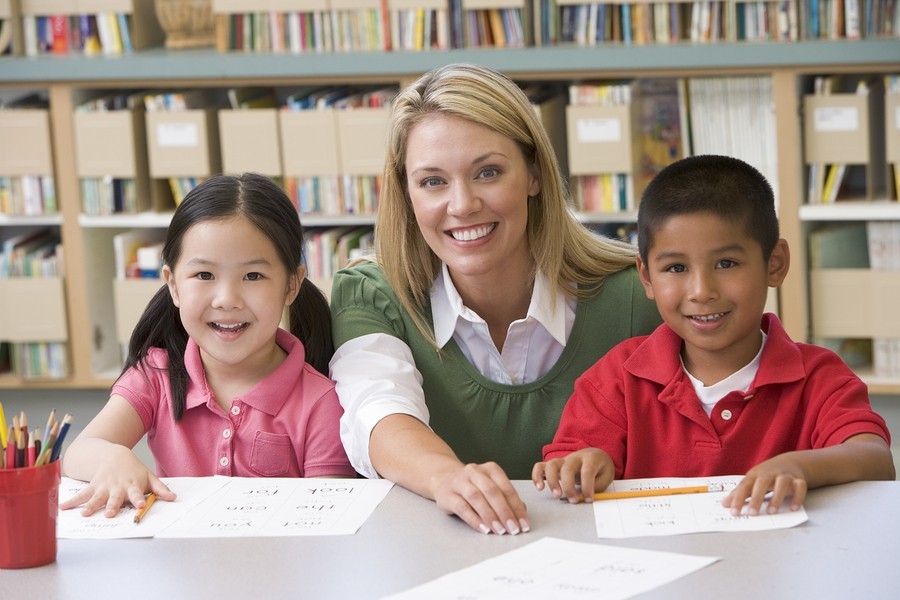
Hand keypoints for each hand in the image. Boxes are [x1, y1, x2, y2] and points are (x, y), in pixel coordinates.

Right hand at [59, 445, 175, 517]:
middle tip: (110, 513)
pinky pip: (81, 495)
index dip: (139, 499)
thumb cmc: (134, 471)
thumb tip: (174, 498)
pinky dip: (72, 501)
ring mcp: (103, 487)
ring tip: (85, 514)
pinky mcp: (92, 486)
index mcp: (132, 485)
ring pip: (97, 497)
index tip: (141, 505)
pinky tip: (63, 507)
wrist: (114, 455)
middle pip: (115, 497)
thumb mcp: (149, 477)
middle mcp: (117, 487)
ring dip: (91, 505)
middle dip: (113, 505)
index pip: (137, 493)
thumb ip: (160, 489)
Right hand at [432, 462, 528, 534]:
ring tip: (500, 530)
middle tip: (513, 528)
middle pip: (492, 491)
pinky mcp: (447, 494)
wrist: (443, 479)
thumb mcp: (490, 487)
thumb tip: (522, 512)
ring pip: (476, 498)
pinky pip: (462, 507)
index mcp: (490, 469)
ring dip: (490, 516)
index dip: (517, 507)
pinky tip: (484, 529)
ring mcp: (459, 482)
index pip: (507, 488)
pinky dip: (474, 519)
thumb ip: (506, 498)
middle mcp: (475, 472)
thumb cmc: (473, 486)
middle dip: (505, 512)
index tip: (524, 524)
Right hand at [532, 448, 613, 503]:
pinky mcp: (553, 464)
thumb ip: (597, 487)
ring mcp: (562, 460)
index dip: (587, 486)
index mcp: (591, 458)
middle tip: (572, 500)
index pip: (587, 471)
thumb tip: (584, 497)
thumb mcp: (606, 477)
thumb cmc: (600, 468)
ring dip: (552, 481)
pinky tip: (540, 487)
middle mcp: (574, 457)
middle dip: (568, 486)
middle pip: (567, 468)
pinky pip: (540, 466)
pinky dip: (537, 476)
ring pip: (552, 465)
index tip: (589, 499)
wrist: (594, 455)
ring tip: (556, 495)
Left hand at [722, 455, 807, 515]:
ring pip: (782, 482)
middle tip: (752, 513)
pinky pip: (800, 486)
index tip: (733, 512)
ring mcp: (785, 476)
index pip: (744, 486)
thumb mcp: (751, 481)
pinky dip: (798, 496)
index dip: (737, 499)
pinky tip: (793, 508)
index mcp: (755, 475)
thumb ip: (739, 493)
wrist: (789, 462)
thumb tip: (724, 504)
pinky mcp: (798, 480)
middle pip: (762, 483)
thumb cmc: (766, 475)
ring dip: (777, 497)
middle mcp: (769, 474)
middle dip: (756, 498)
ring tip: (772, 512)